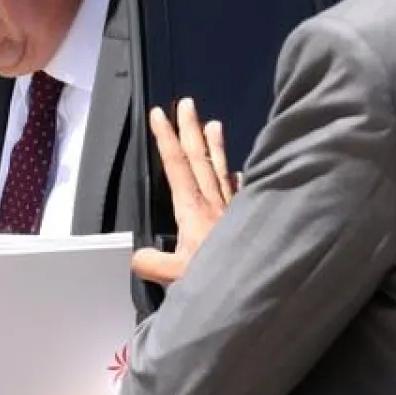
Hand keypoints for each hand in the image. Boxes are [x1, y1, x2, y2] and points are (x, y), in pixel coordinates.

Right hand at [132, 97, 237, 285]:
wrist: (258, 291)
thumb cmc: (217, 282)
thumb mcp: (174, 277)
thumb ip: (151, 263)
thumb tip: (137, 256)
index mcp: (194, 211)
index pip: (177, 166)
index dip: (167, 138)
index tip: (160, 114)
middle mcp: (215, 205)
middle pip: (200, 159)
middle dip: (190, 129)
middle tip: (187, 103)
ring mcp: (234, 212)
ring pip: (223, 171)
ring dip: (217, 146)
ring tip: (215, 123)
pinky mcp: (249, 223)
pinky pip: (242, 195)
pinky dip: (239, 182)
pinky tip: (242, 176)